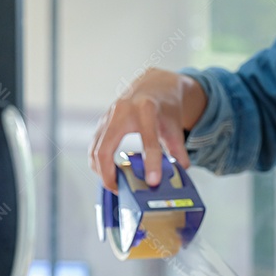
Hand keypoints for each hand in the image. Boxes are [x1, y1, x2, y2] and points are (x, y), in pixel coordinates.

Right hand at [89, 69, 207, 191]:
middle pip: (105, 149)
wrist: (153, 86)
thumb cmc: (163, 106)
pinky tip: (109, 173)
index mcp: (146, 109)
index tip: (153, 182)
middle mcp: (122, 111)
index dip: (151, 164)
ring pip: (94, 149)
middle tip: (119, 189)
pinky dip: (98, 163)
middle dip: (108, 174)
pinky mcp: (102, 123)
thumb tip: (180, 173)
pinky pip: (94, 147)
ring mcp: (108, 116)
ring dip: (101, 171)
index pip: (148, 141)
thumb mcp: (175, 127)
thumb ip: (178, 150)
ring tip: (115, 184)